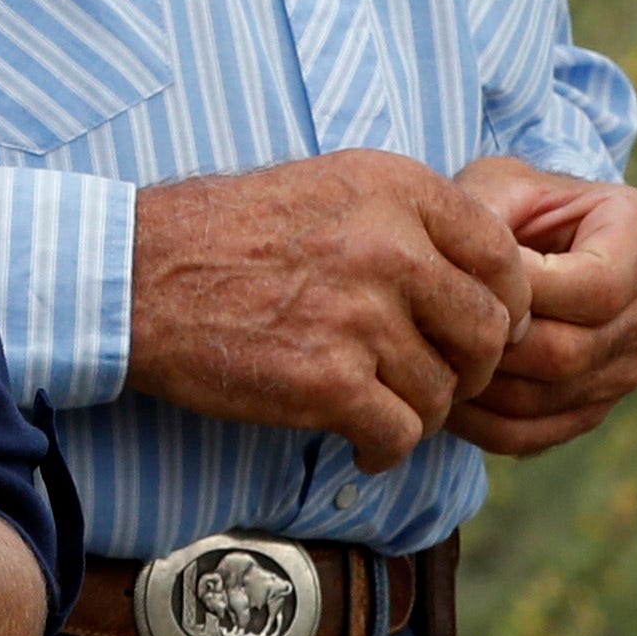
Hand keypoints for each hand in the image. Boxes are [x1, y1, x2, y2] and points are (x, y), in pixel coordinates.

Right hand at [129, 152, 532, 471]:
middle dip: (465, 368)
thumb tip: (490, 279)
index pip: (502, 257)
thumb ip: (407, 220)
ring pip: (442, 392)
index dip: (500, 305)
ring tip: (370, 401)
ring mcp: (356, 313)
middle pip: (486, 333)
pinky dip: (382, 448)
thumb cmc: (225, 234)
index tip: (471, 327)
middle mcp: (385, 243)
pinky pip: (400, 434)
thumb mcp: (325, 187)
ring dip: (414, 409)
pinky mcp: (326, 380)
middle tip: (430, 377)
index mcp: (391, 187)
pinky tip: (356, 440)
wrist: (134, 275)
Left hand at [449, 157, 636, 455]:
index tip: (463, 274)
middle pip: (571, 352)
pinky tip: (435, 391)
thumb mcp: (500, 183)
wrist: (528, 231)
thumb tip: (467, 276)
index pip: (597, 288)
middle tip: (425, 323)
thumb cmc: (510, 199)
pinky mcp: (593, 407)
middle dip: (492, 341)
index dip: (525, 291)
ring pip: (547, 397)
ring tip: (422, 356)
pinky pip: (534, 433)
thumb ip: (487, 214)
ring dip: (479, 384)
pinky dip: (479, 421)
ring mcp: (630, 368)